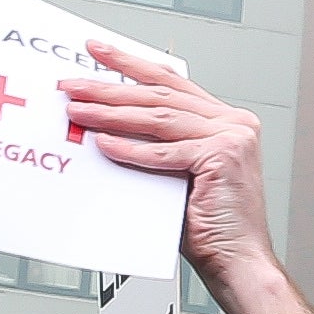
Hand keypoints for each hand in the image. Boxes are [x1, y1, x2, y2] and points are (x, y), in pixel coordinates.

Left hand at [61, 42, 265, 267]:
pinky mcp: (222, 157)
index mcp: (225, 121)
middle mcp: (233, 122)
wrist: (239, 261)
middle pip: (159, 95)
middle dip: (110, 87)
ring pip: (159, 117)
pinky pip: (165, 152)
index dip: (131, 64)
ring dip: (112, 113)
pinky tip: (104, 144)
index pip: (170, 82)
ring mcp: (232, 137)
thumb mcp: (179, 174)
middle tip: (74, 84)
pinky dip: (131, 149)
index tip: (99, 52)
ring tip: (79, 111)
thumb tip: (107, 128)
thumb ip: (157, 146)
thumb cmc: (210, 226)